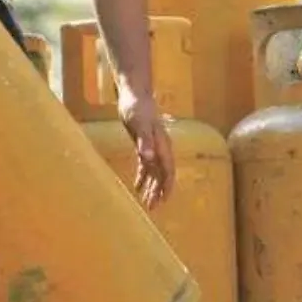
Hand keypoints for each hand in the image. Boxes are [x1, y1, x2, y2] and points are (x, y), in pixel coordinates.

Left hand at [118, 86, 175, 209]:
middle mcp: (160, 149)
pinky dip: (142, 177)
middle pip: (162, 175)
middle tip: (152, 208)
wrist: (134, 94)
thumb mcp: (139, 124)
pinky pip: (145, 166)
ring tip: (146, 203)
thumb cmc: (136, 107)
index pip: (168, 170)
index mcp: (162, 145)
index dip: (167, 186)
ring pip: (154, 172)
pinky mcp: (144, 144)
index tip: (164, 200)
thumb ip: (144, 141)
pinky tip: (137, 187)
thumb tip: (149, 158)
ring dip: (151, 187)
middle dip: (158, 192)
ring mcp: (153, 147)